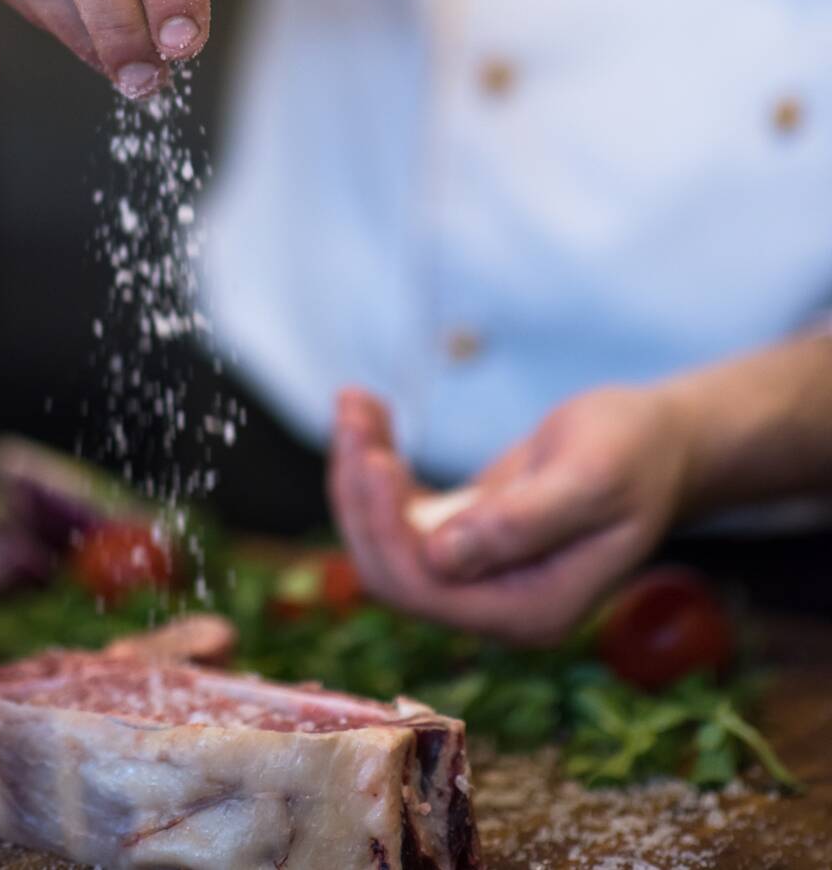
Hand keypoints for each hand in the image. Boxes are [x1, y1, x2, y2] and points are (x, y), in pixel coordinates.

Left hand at [329, 384, 691, 645]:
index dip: (384, 530)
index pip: (424, 591)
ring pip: (385, 541)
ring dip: (358, 472)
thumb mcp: (590, 478)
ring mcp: (476, 575)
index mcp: (529, 611)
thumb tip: (440, 556)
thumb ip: (521, 523)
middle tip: (353, 412)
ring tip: (355, 401)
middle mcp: (495, 606)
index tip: (372, 456)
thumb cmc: (635, 453)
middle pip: (392, 571)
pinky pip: (399, 515)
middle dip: (359, 495)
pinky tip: (371, 410)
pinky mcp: (462, 539)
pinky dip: (377, 464)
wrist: (659, 442)